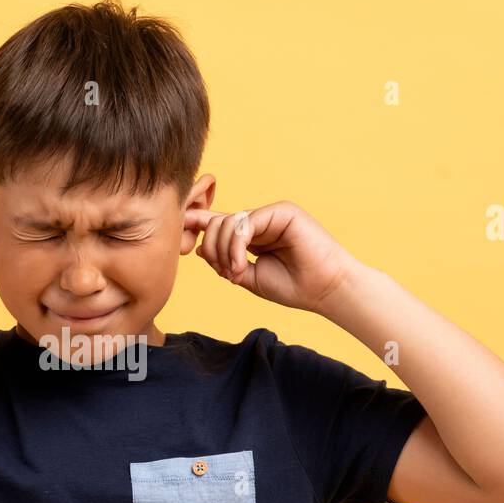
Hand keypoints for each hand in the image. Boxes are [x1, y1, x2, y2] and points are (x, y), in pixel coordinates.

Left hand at [184, 201, 362, 313]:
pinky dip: (236, 246)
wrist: (324, 290)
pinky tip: (242, 265)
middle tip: (228, 274)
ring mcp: (270, 215)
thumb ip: (225, 262)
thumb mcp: (247, 276)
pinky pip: (245, 222)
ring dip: (224, 252)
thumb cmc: (291, 287)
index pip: (219, 224)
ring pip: (227, 222)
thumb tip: (202, 248)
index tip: (179, 232)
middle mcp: (259, 222)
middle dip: (212, 251)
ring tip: (237, 273)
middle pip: (217, 224)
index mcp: (251, 236)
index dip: (197, 224)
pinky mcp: (282, 211)